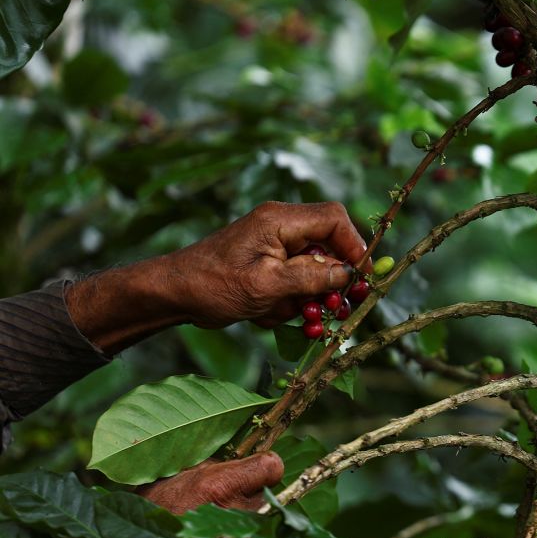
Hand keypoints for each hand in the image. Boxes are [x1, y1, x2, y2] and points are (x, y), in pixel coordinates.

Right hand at [41, 453, 283, 537]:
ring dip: (229, 530)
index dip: (263, 468)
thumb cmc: (141, 525)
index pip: (271, 467)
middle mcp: (236, 517)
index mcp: (220, 486)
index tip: (253, 472)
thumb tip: (226, 461)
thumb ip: (204, 469)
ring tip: (195, 536)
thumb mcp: (167, 481)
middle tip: (212, 506)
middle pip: (259, 499)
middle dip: (242, 500)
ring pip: (246, 530)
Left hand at [165, 201, 367, 328]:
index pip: (334, 219)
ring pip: (315, 267)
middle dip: (334, 280)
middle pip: (329, 245)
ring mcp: (274, 245)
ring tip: (300, 319)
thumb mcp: (266, 285)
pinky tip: (270, 314)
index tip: (362, 277)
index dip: (355, 246)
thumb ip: (310, 277)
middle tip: (336, 308)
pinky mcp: (269, 264)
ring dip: (311, 296)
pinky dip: (292, 301)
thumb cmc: (212, 285)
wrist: (172, 294)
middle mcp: (281, 227)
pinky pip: (296, 280)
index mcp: (279, 220)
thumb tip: (348, 273)